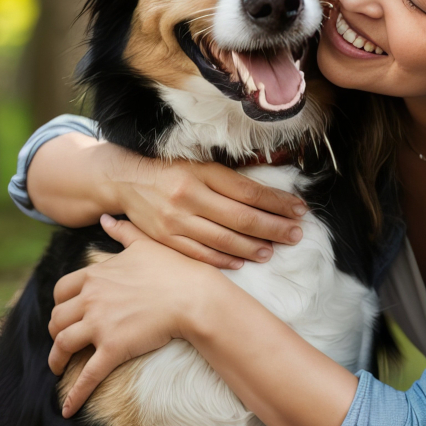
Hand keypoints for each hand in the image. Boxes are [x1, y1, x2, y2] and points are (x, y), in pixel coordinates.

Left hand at [47, 229, 221, 417]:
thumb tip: (106, 218)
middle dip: (55, 331)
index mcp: (96, 275)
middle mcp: (91, 299)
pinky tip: (66, 409)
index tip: (64, 313)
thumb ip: (122, 232)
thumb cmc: (174, 269)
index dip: (59, 304)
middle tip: (61, 342)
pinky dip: (74, 394)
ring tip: (58, 368)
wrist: (194, 296)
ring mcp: (100, 325)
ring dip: (56, 359)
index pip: (61, 290)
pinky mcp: (113, 349)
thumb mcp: (144, 244)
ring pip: (63, 344)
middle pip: (57, 318)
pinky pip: (87, 375)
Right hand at [102, 147, 307, 268]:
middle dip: (273, 227)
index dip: (277, 202)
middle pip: (240, 217)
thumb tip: (269, 194)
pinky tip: (243, 261)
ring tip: (272, 250)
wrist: (127, 181)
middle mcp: (189, 196)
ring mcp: (176, 220)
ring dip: (253, 247)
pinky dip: (224, 259)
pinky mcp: (166, 239)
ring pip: (223, 239)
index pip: (248, 191)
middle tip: (295, 234)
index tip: (299, 209)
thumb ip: (229, 180)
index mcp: (202, 172)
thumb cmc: (171, 170)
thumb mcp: (200, 164)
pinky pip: (201, 254)